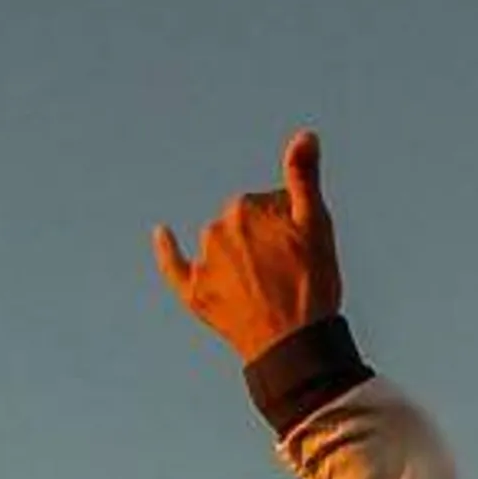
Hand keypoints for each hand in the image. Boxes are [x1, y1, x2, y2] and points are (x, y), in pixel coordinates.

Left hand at [155, 130, 342, 364]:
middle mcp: (216, 230)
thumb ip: (304, 177)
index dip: (292, 225)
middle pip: (245, 224)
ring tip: (269, 288)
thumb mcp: (316, 226)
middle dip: (265, 239)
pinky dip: (168, 249)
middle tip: (291, 271)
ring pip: (222, 247)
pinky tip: (161, 233)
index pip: (270, 205)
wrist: (294, 344)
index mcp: (244, 209)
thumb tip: (304, 134)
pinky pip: (174, 264)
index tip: (306, 249)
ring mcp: (203, 263)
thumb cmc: (313, 284)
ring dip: (240, 256)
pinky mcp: (193, 292)